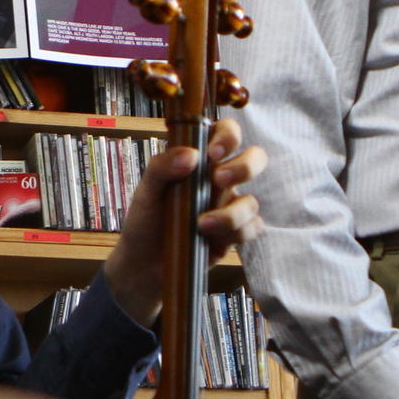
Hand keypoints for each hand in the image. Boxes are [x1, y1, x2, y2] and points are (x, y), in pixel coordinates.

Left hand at [104, 115, 265, 325]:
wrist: (143, 265)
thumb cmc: (145, 220)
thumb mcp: (146, 190)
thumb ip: (162, 167)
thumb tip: (190, 154)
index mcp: (200, 161)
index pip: (226, 133)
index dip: (228, 135)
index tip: (212, 152)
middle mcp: (219, 180)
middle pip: (255, 159)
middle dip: (245, 166)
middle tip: (219, 179)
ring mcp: (229, 206)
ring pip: (251, 201)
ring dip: (232, 212)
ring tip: (202, 224)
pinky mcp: (234, 234)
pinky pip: (252, 228)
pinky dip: (236, 232)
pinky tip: (211, 238)